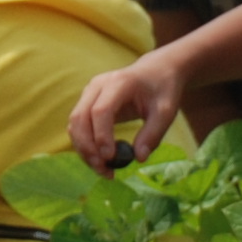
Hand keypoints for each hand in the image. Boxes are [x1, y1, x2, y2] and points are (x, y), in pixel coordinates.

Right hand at [71, 53, 184, 169]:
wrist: (155, 71)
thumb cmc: (162, 90)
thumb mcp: (166, 112)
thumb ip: (153, 134)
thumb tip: (139, 158)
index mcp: (118, 83)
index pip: (101, 110)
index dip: (102, 135)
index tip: (110, 158)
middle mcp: (96, 86)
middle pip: (80, 117)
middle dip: (88, 147)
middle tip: (105, 171)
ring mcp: (89, 93)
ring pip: (74, 123)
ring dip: (83, 149)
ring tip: (103, 170)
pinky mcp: (87, 102)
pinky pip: (79, 125)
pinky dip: (85, 144)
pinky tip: (100, 160)